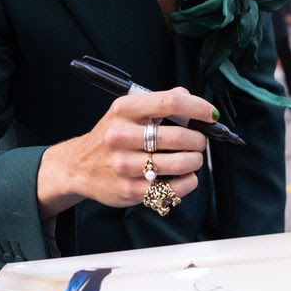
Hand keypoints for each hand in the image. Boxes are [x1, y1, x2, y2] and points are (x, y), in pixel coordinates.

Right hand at [36, 88, 211, 217]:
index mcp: (124, 110)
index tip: (211, 114)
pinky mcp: (129, 190)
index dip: (197, 107)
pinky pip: (172, 189)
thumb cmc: (111, 136)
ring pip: (178, 164)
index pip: (169, 102)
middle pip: (177, 137)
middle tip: (200, 142)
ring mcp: (124, 166)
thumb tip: (191, 100)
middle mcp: (121, 136)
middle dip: (198, 140)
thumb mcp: (126, 111)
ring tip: (193, 159)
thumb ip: (158, 102)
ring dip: (195, 161)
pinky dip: (187, 182)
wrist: (78, 166)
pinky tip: (185, 177)